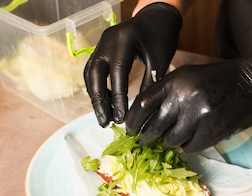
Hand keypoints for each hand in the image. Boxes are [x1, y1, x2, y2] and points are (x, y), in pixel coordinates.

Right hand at [84, 2, 181, 126]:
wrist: (155, 17)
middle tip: (105, 122)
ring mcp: (101, 45)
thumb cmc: (161, 37)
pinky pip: (92, 71)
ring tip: (104, 117)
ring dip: (95, 97)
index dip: (118, 97)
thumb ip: (151, 82)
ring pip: (90, 74)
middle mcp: (107, 41)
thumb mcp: (160, 59)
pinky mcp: (100, 50)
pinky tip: (106, 103)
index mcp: (124, 40)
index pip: (117, 72)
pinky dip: (96, 88)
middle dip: (99, 101)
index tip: (121, 118)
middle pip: (95, 74)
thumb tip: (142, 110)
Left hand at [125, 50, 251, 152]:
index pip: (142, 104)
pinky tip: (196, 136)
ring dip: (171, 141)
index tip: (130, 130)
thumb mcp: (189, 78)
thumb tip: (142, 118)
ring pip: (171, 140)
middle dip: (146, 138)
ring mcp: (198, 115)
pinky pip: (190, 148)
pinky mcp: (211, 131)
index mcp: (174, 81)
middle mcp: (183, 97)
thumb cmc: (217, 81)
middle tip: (145, 142)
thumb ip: (166, 93)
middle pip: (153, 127)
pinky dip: (189, 146)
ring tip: (179, 134)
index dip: (133, 121)